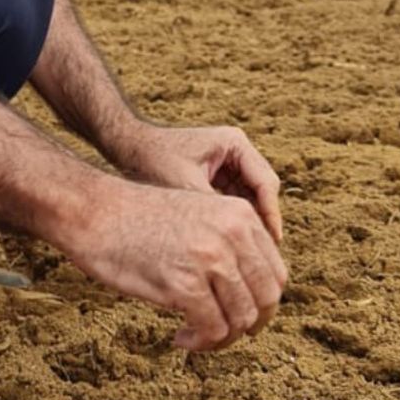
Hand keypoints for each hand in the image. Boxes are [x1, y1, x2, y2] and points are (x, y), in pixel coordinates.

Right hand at [64, 179, 287, 350]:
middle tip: (220, 333)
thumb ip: (229, 243)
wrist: (95, 211)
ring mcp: (210, 258)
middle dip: (247, 326)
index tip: (238, 315)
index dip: (261, 304)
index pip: (276, 274)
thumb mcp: (198, 216)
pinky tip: (179, 338)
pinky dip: (200, 344)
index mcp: (239, 213)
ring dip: (220, 339)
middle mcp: (232, 233)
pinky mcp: (184, 284)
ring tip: (194, 336)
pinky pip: (212, 331)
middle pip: (266, 300)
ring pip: (241, 320)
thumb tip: (252, 294)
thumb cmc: (138, 218)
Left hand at [115, 122, 283, 243]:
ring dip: (249, 223)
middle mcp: (235, 150)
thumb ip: (212, 211)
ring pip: (250, 198)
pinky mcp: (216, 173)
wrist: (127, 145)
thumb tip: (232, 247)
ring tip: (249, 255)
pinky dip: (233, 220)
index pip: (266, 183)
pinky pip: (234, 200)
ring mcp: (227, 161)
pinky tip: (231, 246)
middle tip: (264, 255)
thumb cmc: (153, 160)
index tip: (272, 243)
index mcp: (234, 143)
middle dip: (262, 222)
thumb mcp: (185, 187)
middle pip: (262, 191)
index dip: (271, 215)